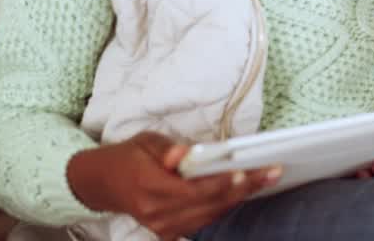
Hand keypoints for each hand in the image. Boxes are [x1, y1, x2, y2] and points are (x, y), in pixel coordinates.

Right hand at [66, 131, 281, 240]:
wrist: (101, 182)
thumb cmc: (128, 156)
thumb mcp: (145, 142)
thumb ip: (168, 149)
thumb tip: (184, 153)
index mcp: (149, 187)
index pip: (194, 189)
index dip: (222, 182)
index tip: (247, 172)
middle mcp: (156, 212)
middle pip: (209, 204)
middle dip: (243, 188)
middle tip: (272, 172)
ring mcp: (162, 226)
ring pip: (210, 215)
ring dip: (239, 198)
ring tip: (265, 179)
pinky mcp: (167, 231)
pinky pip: (203, 221)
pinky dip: (224, 206)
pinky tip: (244, 192)